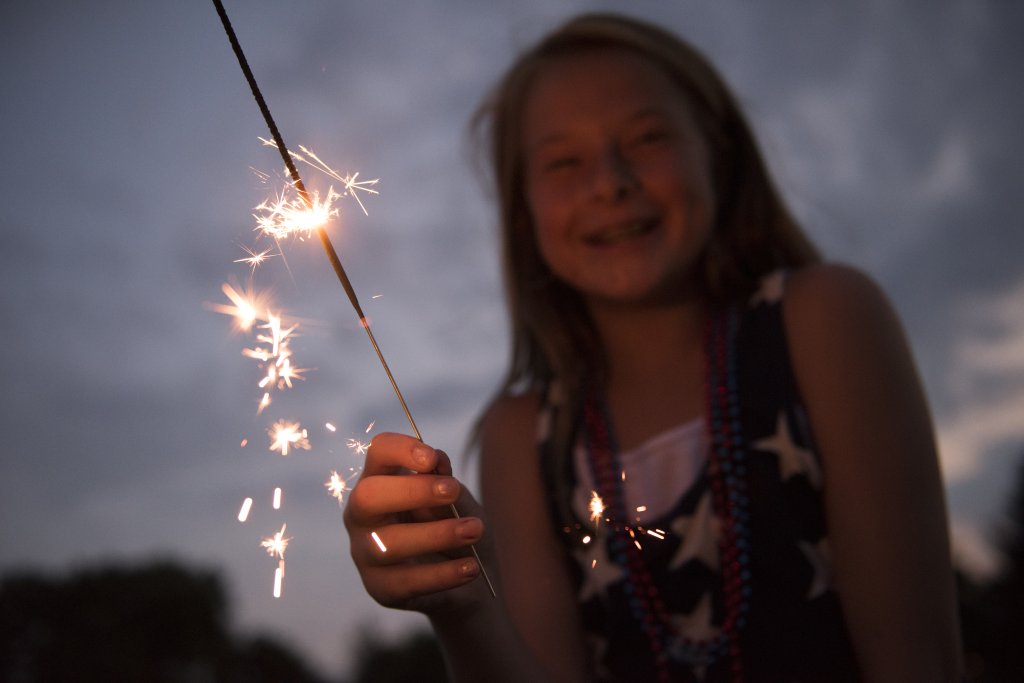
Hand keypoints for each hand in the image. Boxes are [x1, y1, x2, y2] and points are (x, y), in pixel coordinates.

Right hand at [343, 432, 491, 614]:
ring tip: (475, 531)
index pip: (378, 453)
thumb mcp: (457, 500)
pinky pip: (405, 581)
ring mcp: (365, 552)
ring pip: (387, 543)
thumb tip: (437, 460)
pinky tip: (470, 567)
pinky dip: (443, 574)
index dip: (400, 450)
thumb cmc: (456, 523)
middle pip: (368, 496)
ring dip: (437, 534)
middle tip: (453, 491)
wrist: (471, 575)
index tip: (432, 459)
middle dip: (413, 491)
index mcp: (381, 479)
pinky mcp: (380, 588)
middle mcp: (363, 514)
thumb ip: (446, 481)